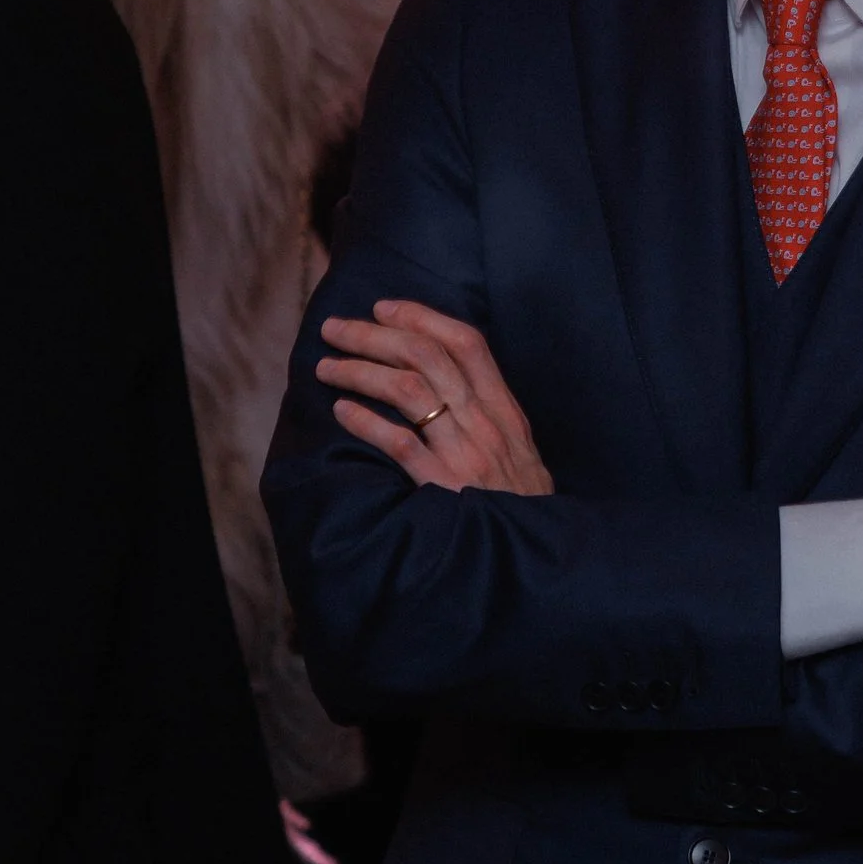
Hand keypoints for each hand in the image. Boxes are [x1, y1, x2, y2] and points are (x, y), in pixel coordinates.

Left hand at [316, 301, 553, 494]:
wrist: (535, 555)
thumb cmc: (523, 504)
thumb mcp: (520, 450)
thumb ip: (489, 416)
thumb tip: (447, 381)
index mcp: (505, 410)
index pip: (466, 343)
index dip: (421, 317)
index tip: (383, 308)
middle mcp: (485, 423)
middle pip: (426, 357)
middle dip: (374, 335)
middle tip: (335, 329)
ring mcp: (465, 454)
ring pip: (408, 390)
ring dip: (361, 371)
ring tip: (327, 367)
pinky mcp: (443, 487)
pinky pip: (400, 444)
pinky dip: (367, 422)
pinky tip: (342, 411)